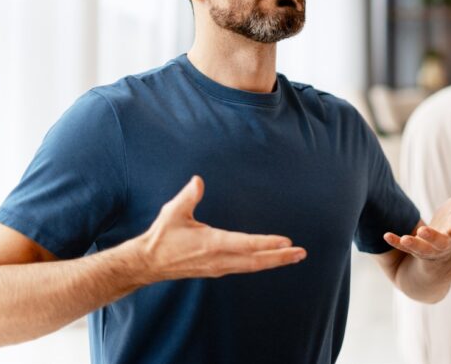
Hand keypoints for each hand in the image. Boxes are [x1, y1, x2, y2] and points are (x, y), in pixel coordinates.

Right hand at [134, 176, 305, 281]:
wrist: (149, 263)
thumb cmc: (162, 236)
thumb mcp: (173, 212)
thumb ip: (188, 196)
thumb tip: (198, 180)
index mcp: (211, 244)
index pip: (245, 244)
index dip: (267, 243)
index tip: (286, 241)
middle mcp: (218, 259)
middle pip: (256, 261)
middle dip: (280, 257)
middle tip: (301, 253)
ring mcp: (219, 267)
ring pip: (252, 266)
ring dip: (274, 261)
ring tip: (294, 256)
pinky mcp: (217, 269)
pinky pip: (245, 267)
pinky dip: (261, 263)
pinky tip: (272, 259)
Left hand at [383, 170, 450, 260]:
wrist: (443, 248)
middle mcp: (444, 242)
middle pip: (440, 241)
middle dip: (433, 237)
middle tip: (423, 231)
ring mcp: (429, 248)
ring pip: (422, 249)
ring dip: (413, 244)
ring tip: (405, 239)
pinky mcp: (415, 250)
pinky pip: (404, 248)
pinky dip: (396, 242)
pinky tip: (386, 235)